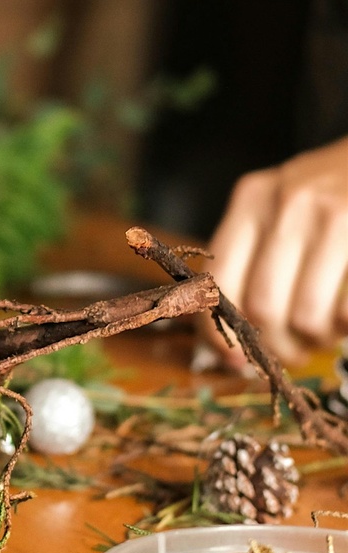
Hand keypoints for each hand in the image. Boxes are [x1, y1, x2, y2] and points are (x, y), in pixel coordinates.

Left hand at [202, 136, 347, 365]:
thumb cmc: (338, 192)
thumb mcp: (285, 205)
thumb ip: (254, 254)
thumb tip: (223, 336)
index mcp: (253, 197)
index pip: (218, 276)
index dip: (220, 330)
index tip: (234, 360)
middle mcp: (287, 201)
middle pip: (262, 306)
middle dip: (280, 344)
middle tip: (298, 348)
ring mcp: (334, 213)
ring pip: (307, 315)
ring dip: (319, 338)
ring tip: (330, 329)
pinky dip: (347, 327)